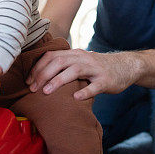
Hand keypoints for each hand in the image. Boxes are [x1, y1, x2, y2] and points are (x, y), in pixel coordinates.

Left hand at [26, 48, 140, 100]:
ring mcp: (95, 69)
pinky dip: (84, 92)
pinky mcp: (106, 80)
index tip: (28, 81)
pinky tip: (75, 98)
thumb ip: (65, 66)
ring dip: (58, 81)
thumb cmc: (98, 67)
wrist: (126, 66)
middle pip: (59, 62)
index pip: (51, 56)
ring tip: (46, 92)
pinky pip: (94, 86)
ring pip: (74, 71)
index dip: (38, 68)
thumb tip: (40, 77)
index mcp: (75, 54)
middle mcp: (83, 58)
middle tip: (33, 89)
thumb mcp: (80, 62)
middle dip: (43, 75)